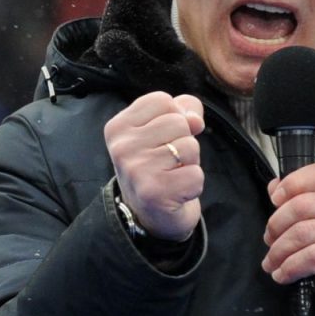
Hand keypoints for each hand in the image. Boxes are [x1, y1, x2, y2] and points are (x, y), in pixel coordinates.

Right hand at [104, 92, 204, 240]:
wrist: (150, 214)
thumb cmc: (158, 164)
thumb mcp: (163, 129)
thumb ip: (183, 110)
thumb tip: (195, 120)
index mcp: (118, 127)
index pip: (162, 100)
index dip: (174, 116)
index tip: (162, 138)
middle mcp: (121, 147)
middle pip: (178, 122)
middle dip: (183, 141)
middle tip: (167, 161)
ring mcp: (136, 170)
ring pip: (189, 146)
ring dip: (189, 162)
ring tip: (171, 174)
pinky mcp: (154, 192)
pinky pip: (196, 174)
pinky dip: (194, 184)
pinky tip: (176, 191)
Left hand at [261, 163, 314, 302]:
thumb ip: (305, 197)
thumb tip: (274, 187)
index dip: (292, 182)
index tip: (275, 198)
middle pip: (300, 206)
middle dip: (275, 225)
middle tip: (269, 240)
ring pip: (301, 234)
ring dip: (278, 251)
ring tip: (271, 263)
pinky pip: (310, 258)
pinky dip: (290, 268)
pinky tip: (283, 274)